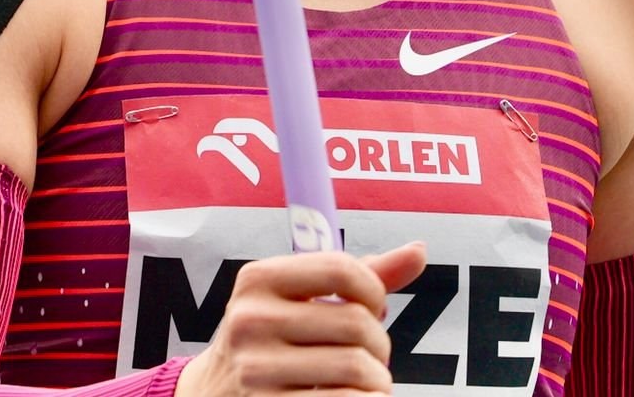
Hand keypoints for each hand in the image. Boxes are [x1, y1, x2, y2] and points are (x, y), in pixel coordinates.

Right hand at [175, 242, 427, 394]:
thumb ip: (359, 277)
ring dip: (378, 381)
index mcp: (258, 280)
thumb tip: (419, 250)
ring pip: (357, 369)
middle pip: (356, 323)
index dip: (374, 290)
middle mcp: (250, 321)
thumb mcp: (299, 300)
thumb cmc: (272, 341)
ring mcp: (255, 371)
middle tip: (371, 357)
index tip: (373, 309)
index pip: (340, 268)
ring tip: (368, 383)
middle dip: (379, 344)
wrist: (214, 395)